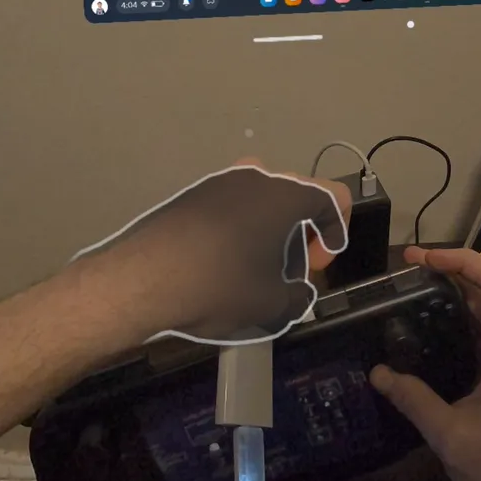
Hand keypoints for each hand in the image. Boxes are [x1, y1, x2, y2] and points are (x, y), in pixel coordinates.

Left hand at [70, 158, 350, 343]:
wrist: (143, 279)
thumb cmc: (219, 286)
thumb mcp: (271, 303)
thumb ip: (300, 296)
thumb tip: (299, 294)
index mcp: (285, 195)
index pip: (333, 197)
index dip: (337, 232)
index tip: (317, 265)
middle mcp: (256, 176)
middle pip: (297, 195)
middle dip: (302, 232)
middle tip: (291, 268)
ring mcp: (220, 181)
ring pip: (263, 198)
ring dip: (270, 229)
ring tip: (257, 267)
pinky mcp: (192, 194)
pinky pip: (232, 204)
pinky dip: (241, 228)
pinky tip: (223, 262)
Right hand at [370, 248, 480, 480]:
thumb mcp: (451, 436)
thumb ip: (412, 399)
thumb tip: (376, 372)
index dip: (463, 261)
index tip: (421, 259)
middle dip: (452, 272)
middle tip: (406, 271)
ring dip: (454, 296)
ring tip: (411, 292)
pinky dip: (457, 323)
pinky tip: (427, 332)